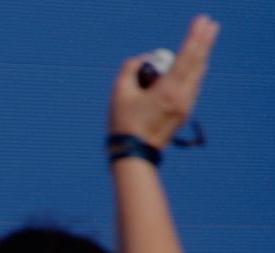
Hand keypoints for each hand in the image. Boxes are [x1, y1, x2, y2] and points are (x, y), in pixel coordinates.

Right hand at [109, 15, 219, 148]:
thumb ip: (130, 69)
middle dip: (204, 41)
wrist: (135, 153)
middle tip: (210, 24)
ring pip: (198, 74)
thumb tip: (144, 58)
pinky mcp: (184, 111)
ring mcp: (186, 105)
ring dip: (201, 55)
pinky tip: (197, 62)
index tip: (202, 23)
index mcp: (167, 90)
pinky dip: (195, 69)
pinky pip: (193, 84)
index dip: (195, 38)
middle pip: (198, 63)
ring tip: (205, 38)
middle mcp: (182, 96)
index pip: (186, 57)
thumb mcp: (119, 92)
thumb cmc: (124, 124)